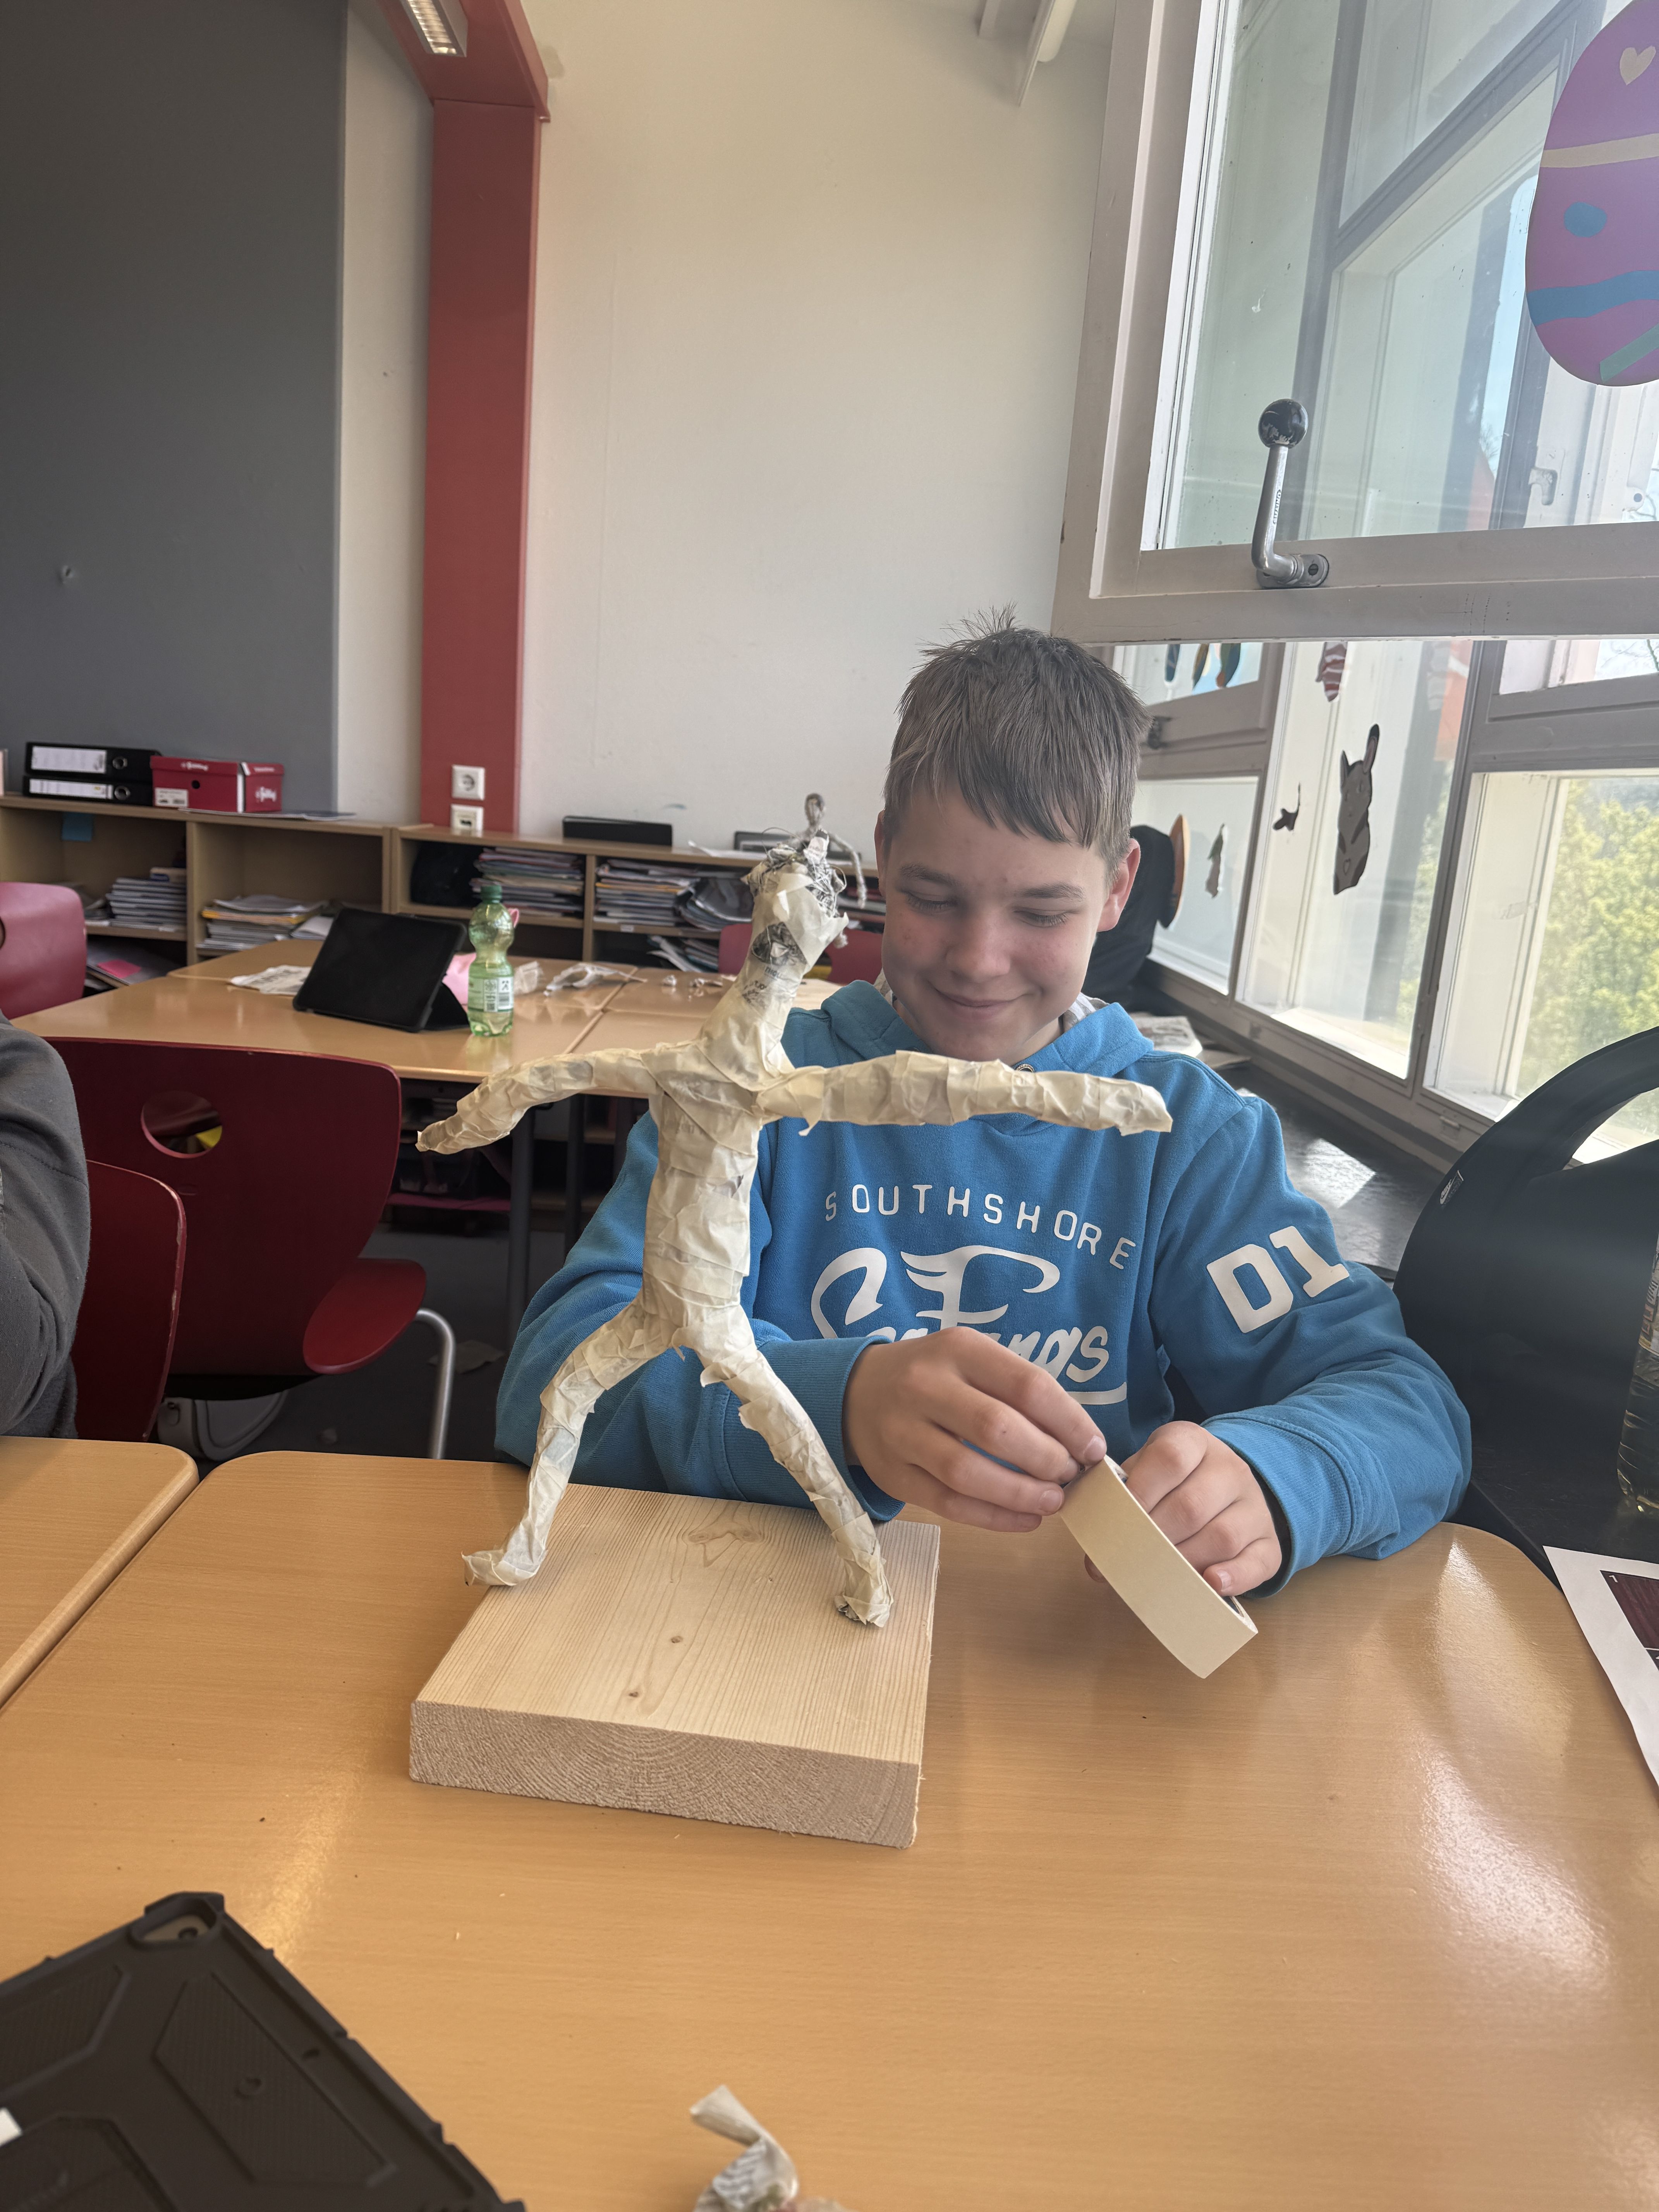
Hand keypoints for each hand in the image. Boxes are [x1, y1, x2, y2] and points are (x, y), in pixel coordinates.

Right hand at [842, 1329, 1105, 1532]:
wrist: (856, 1393)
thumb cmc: (934, 1379)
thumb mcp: (972, 1361)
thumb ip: (1018, 1392)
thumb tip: (1079, 1442)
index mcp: (957, 1349)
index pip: (1026, 1386)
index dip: (1070, 1422)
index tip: (1094, 1448)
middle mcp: (925, 1386)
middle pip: (997, 1429)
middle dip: (1047, 1459)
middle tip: (1071, 1476)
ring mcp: (902, 1432)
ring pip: (968, 1472)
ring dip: (1021, 1494)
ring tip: (1053, 1502)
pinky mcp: (892, 1474)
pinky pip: (947, 1504)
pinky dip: (993, 1517)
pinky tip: (1024, 1520)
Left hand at [1086, 1421, 1280, 1596]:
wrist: (1227, 1484)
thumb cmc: (1172, 1481)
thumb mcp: (1147, 1471)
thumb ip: (1123, 1498)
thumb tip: (1096, 1555)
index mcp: (1193, 1443)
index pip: (1169, 1459)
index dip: (1140, 1493)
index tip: (1115, 1522)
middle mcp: (1230, 1469)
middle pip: (1192, 1506)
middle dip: (1154, 1537)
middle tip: (1128, 1560)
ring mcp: (1255, 1505)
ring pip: (1222, 1537)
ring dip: (1184, 1561)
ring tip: (1157, 1577)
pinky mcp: (1270, 1541)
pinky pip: (1258, 1561)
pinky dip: (1235, 1577)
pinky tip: (1211, 1584)